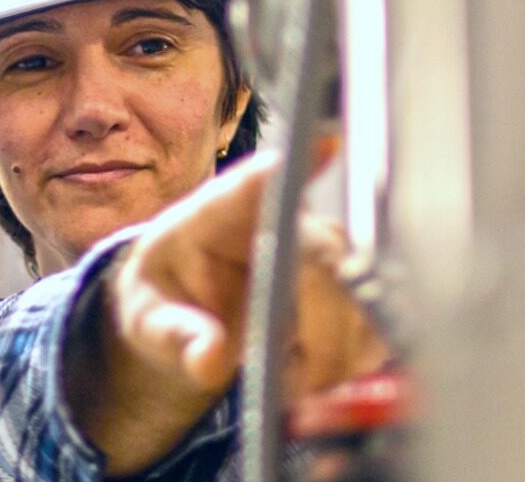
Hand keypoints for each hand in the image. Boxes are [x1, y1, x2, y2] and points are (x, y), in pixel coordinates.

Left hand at [67, 150, 389, 474]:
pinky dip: (352, 364)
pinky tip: (316, 380)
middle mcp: (288, 222)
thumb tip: (208, 358)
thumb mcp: (148, 316)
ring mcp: (327, 255)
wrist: (190, 316)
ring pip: (361, 293)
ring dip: (337, 352)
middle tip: (297, 377)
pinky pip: (375, 326)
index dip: (297, 160)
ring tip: (294, 383)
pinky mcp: (352, 293)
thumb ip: (175, 334)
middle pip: (326, 254)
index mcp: (225, 211)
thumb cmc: (169, 297)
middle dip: (321, 323)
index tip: (322, 142)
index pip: (259, 179)